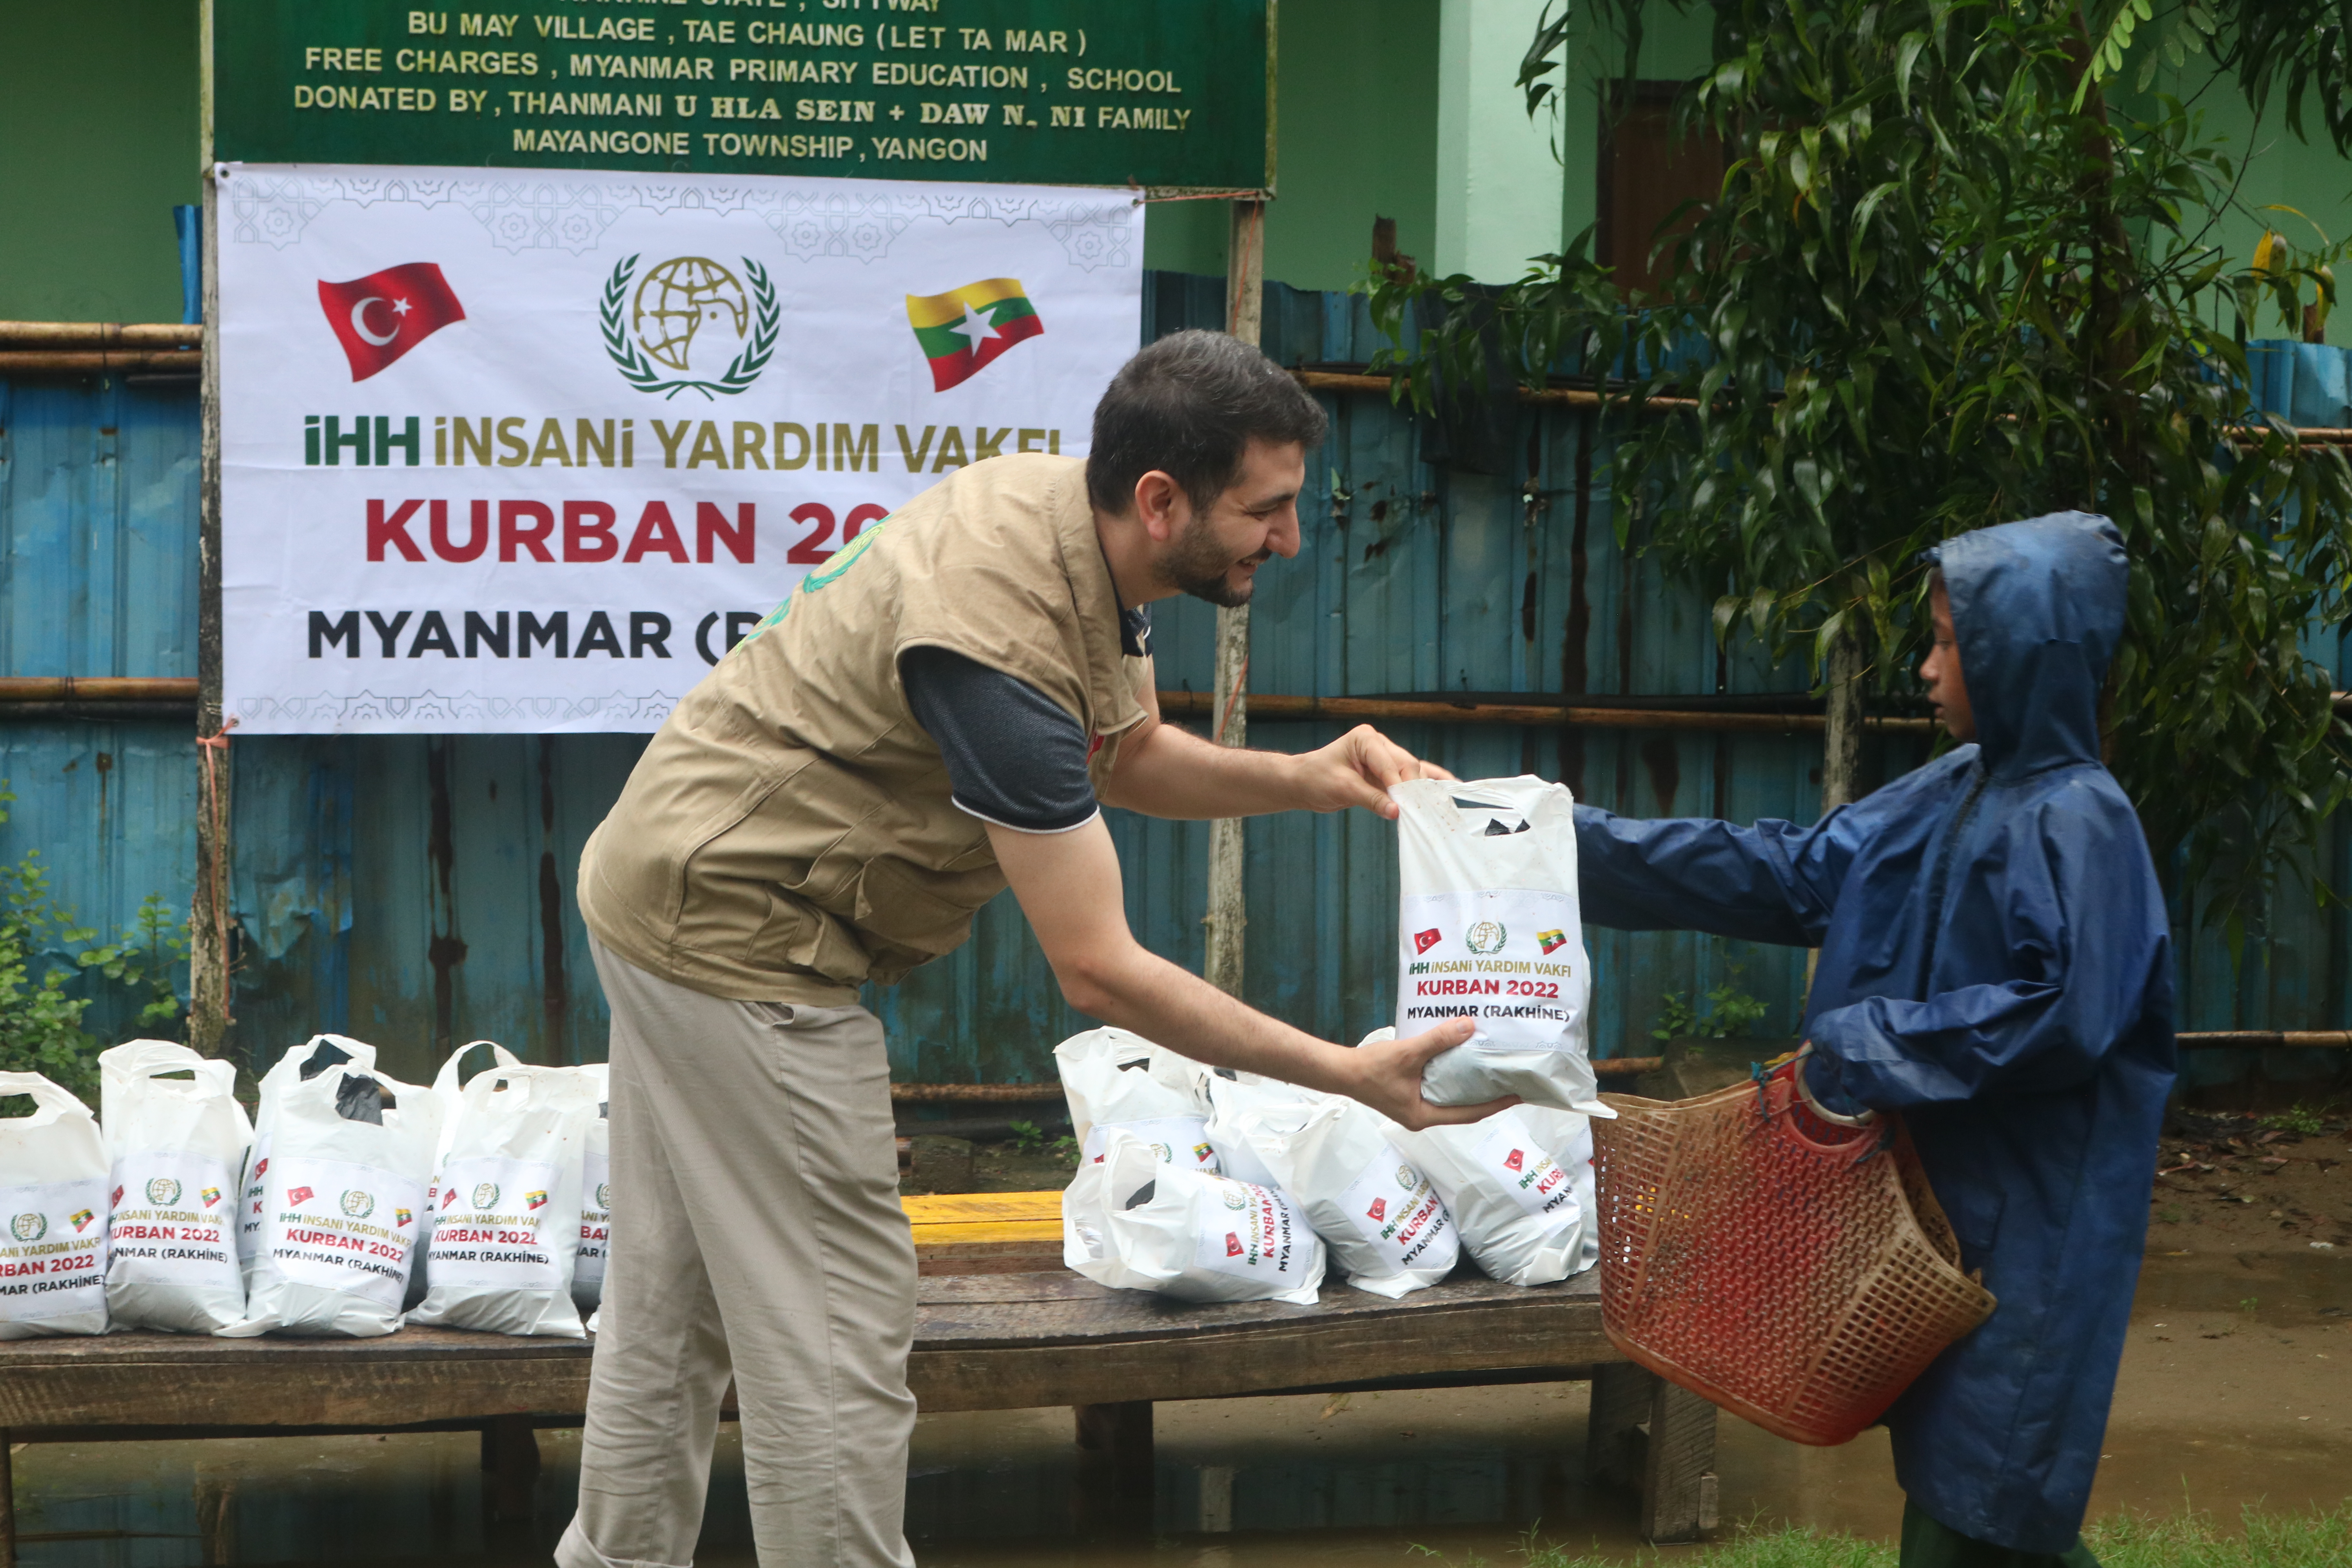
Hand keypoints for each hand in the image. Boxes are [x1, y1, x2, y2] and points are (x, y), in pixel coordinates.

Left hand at [1291, 724, 1456, 817]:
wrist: (1303, 783)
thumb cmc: (1316, 779)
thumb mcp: (1342, 789)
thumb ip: (1371, 799)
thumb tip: (1396, 812)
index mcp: (1366, 739)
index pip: (1390, 762)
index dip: (1400, 785)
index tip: (1406, 806)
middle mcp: (1379, 744)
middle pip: (1406, 766)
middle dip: (1413, 788)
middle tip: (1422, 811)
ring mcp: (1385, 757)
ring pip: (1411, 772)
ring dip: (1421, 789)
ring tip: (1441, 805)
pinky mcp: (1387, 773)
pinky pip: (1410, 777)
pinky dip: (1426, 783)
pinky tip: (1449, 785)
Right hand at [1335, 1018, 1517, 1129]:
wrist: (1340, 1070)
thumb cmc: (1370, 1069)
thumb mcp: (1408, 1054)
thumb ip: (1437, 1041)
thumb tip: (1468, 1026)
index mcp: (1425, 1115)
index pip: (1470, 1113)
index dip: (1495, 1104)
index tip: (1517, 1094)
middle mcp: (1422, 1115)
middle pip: (1463, 1107)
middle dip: (1486, 1095)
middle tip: (1508, 1080)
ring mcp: (1414, 1105)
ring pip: (1450, 1097)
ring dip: (1468, 1084)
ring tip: (1490, 1070)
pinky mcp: (1408, 1094)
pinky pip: (1438, 1087)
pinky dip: (1451, 1076)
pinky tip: (1459, 1061)